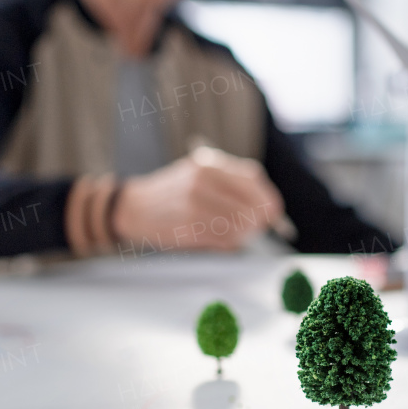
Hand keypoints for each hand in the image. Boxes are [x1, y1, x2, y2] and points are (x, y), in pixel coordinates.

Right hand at [111, 147, 284, 251]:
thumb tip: (267, 206)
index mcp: (208, 164)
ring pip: (240, 224)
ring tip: (241, 235)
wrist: (133, 207)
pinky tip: (226, 241)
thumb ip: (230, 183)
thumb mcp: (198, 173)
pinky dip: (232, 243)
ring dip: (246, 234)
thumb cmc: (172, 193)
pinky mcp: (189, 227)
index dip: (267, 197)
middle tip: (260, 227)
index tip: (274, 211)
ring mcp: (195, 204)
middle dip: (260, 219)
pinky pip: (224, 239)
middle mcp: (202, 181)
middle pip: (250, 203)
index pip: (252, 177)